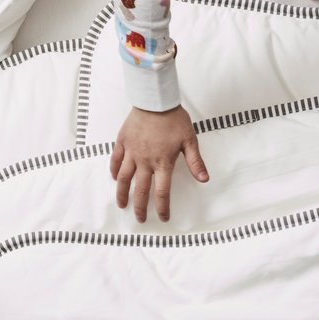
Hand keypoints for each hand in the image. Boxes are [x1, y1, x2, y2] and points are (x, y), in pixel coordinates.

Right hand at [109, 106, 207, 222]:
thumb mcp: (189, 141)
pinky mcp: (123, 142)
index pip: (162, 192)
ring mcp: (132, 152)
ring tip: (122, 205)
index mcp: (163, 163)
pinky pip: (116, 160)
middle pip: (140, 190)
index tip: (162, 218)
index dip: (162, 207)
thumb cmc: (174, 119)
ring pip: (123, 178)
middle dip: (140, 207)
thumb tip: (204, 179)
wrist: (155, 100)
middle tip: (140, 218)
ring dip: (122, 194)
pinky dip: (114, 170)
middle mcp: (145, 161)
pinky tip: (114, 178)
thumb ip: (195, 162)